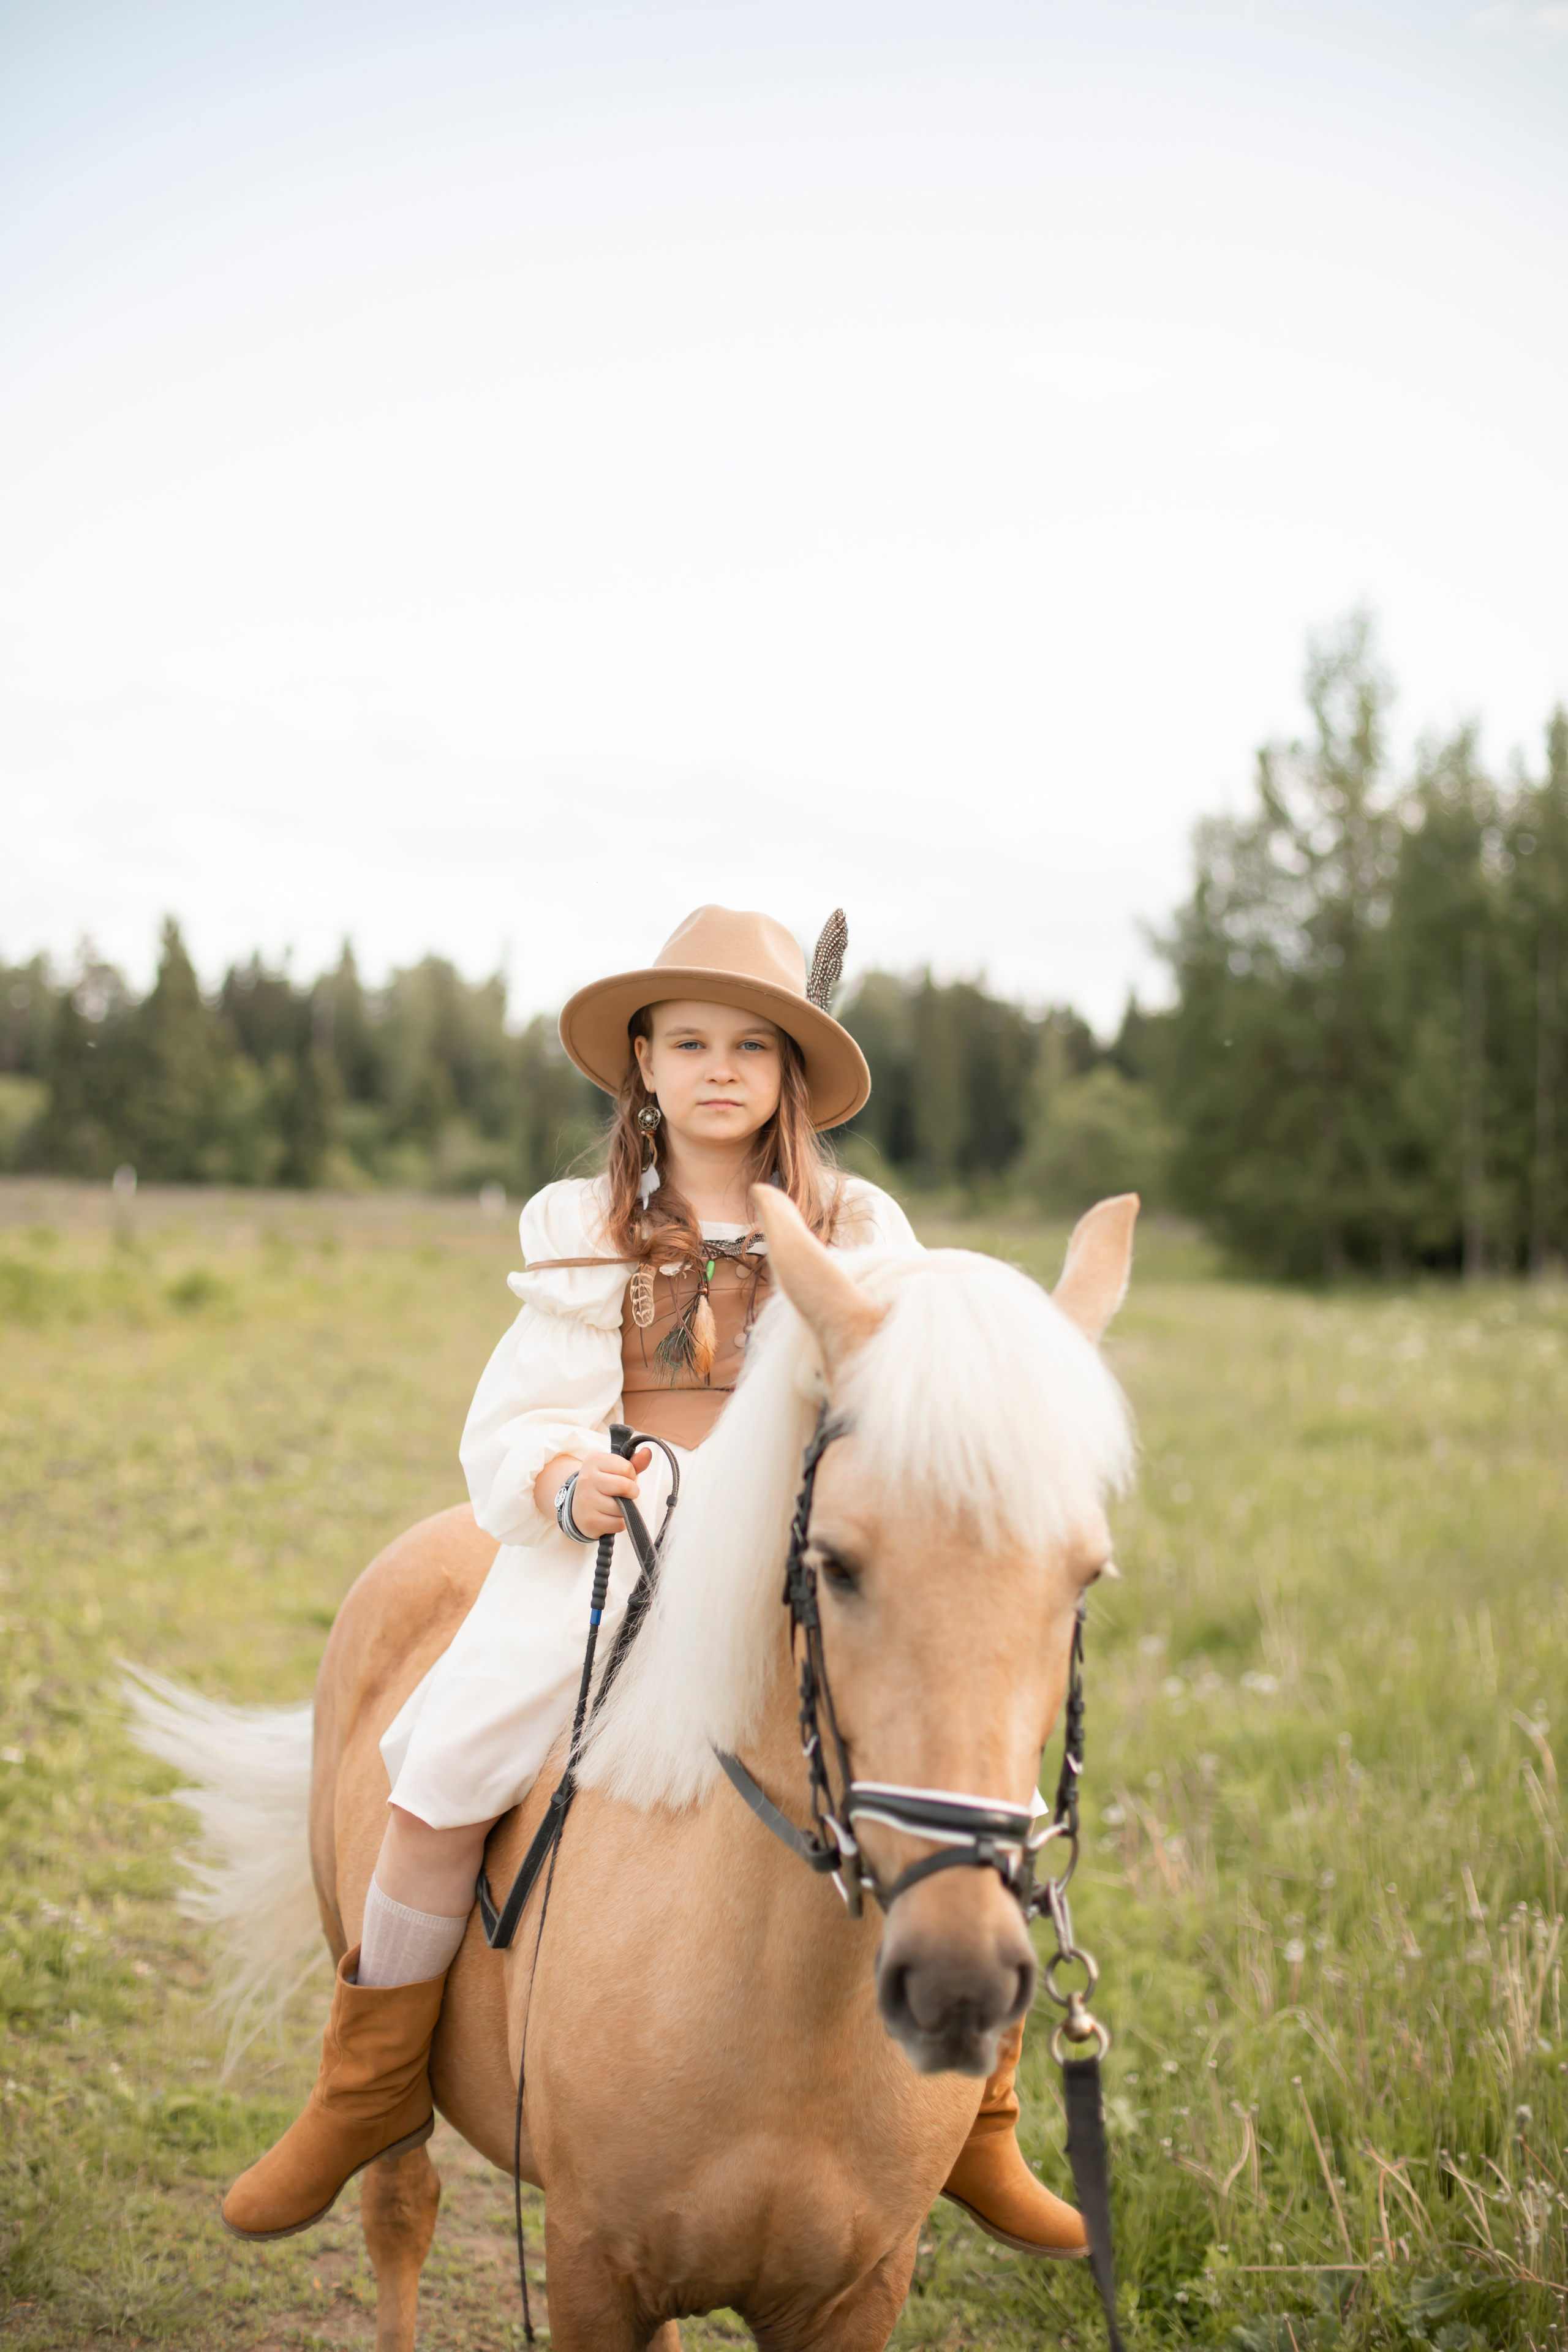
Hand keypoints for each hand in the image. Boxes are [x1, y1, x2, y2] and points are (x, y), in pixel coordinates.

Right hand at [535, 1447, 651, 1538]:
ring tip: (615, 1505)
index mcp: (594, 1461)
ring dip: (625, 1509)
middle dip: (632, 1492)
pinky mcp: (590, 1520)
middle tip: (625, 1494)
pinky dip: (619, 1522)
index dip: (631, 1475)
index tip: (624, 1478)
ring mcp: (587, 1500)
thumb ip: (634, 1462)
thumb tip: (648, 1452)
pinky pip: (618, 1523)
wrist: (579, 1507)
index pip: (627, 1468)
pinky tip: (610, 1517)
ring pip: (622, 1508)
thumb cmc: (603, 1485)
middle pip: (625, 1486)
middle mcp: (587, 1479)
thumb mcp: (615, 1470)